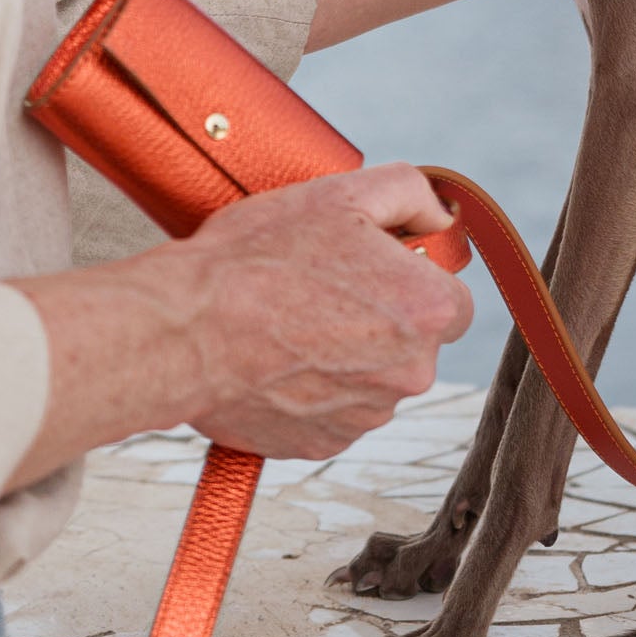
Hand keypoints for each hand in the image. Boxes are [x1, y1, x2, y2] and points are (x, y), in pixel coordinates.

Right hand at [170, 164, 471, 457]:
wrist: (185, 329)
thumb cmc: (258, 259)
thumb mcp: (341, 193)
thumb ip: (412, 194)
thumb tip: (441, 217)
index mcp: (427, 311)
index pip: (450, 299)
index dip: (411, 277)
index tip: (370, 267)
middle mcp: (409, 374)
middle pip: (411, 340)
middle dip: (377, 316)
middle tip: (318, 286)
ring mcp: (365, 416)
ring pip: (371, 376)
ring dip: (343, 352)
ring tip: (288, 319)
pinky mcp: (321, 444)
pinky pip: (333, 409)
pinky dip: (311, 386)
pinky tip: (275, 356)